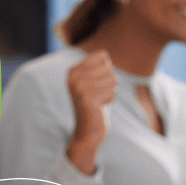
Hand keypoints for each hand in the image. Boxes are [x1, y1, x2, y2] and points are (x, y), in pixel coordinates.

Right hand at [66, 50, 116, 174]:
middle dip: (109, 83)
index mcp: (72, 70)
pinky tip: (99, 107)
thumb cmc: (95, 104)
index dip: (106, 71)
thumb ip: (99, 65)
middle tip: (98, 96)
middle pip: (109, 67)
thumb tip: (104, 54)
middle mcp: (73, 77)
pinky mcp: (87, 98)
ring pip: (112, 79)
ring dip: (110, 92)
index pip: (103, 56)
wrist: (87, 131)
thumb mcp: (94, 81)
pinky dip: (110, 100)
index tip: (96, 85)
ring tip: (99, 102)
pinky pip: (112, 90)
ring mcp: (79, 88)